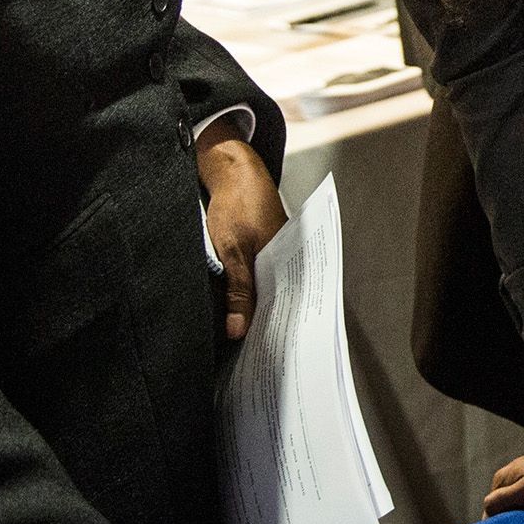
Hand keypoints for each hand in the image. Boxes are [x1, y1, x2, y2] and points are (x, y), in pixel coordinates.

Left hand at [196, 132, 286, 339]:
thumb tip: (238, 330)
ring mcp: (276, 256)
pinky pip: (259, 282)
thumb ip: (239, 290)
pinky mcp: (262, 253)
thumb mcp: (234, 250)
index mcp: (292, 258)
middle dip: (269, 324)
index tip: (269, 351)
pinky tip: (237, 314)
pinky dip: (249, 297)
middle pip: (282, 300)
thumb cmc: (238, 203)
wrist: (231, 171)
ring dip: (257, 312)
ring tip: (246, 340)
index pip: (293, 301)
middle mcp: (288, 259)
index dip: (282, 326)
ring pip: (269, 292)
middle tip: (256, 353)